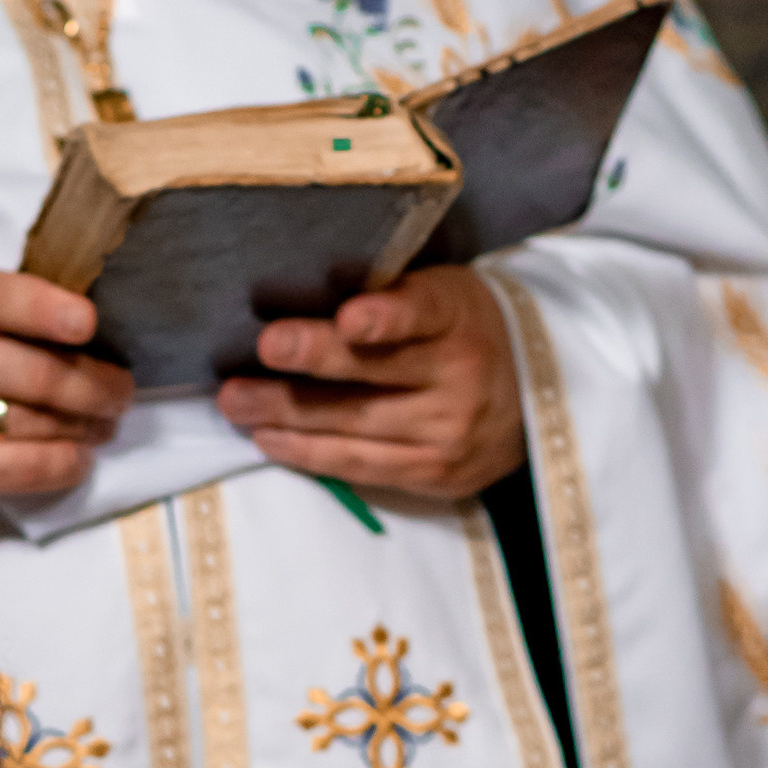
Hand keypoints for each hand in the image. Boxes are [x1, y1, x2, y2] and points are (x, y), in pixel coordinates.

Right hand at [0, 271, 133, 533]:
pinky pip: (21, 474)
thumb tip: (83, 326)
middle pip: (38, 375)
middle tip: (121, 388)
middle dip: (98, 385)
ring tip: (105, 421)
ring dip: (89, 426)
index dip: (47, 310)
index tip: (88, 321)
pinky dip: (63, 465)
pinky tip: (77, 457)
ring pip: (39, 428)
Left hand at [215, 265, 524, 499]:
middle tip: (262, 349)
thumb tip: (295, 294)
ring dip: (285, 413)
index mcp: (457, 315)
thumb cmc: (458, 331)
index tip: (350, 319)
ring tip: (235, 401)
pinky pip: (360, 466)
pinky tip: (268, 438)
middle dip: (311, 359)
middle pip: (375, 371)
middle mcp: (458, 376)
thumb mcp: (440, 295)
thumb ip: (387, 296)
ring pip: (354, 424)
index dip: (387, 317)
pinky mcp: (435, 473)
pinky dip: (307, 453)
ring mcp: (448, 431)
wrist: (532, 397)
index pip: (423, 312)